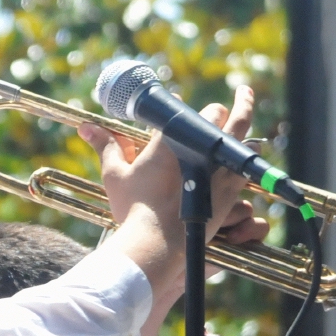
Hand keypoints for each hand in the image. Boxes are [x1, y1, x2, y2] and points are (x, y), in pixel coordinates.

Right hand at [81, 87, 260, 244]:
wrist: (157, 242)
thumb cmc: (133, 208)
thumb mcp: (115, 174)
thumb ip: (106, 146)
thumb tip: (85, 127)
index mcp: (172, 138)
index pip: (184, 110)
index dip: (182, 107)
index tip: (180, 104)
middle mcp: (200, 146)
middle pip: (219, 114)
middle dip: (224, 105)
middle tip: (236, 94)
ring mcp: (219, 166)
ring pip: (242, 130)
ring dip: (244, 117)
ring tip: (246, 104)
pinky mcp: (231, 188)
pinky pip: (248, 160)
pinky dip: (249, 150)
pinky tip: (250, 146)